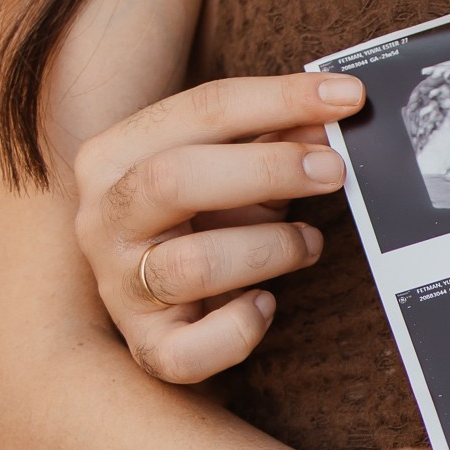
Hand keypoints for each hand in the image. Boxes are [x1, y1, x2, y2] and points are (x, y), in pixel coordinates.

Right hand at [71, 73, 365, 382]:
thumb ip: (275, 137)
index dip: (279, 99)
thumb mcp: (235, 167)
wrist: (160, 297)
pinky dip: (238, 329)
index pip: (199, 110)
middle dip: (268, 170)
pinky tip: (265, 304)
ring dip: (271, 248)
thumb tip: (332, 112)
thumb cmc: (202, 220)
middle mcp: (104, 219)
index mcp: (114, 156)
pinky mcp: (147, 346)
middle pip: (175, 179)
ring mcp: (119, 286)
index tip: (346, 98)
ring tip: (308, 243)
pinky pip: (189, 351)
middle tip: (334, 171)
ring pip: (192, 265)